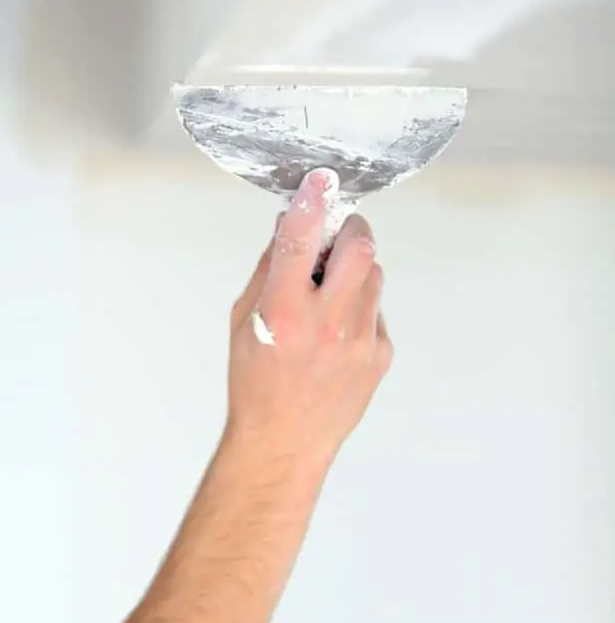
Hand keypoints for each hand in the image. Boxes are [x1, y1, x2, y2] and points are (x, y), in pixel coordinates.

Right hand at [226, 168, 392, 465]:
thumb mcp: (243, 320)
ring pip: (373, 275)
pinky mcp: (380, 355)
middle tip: (337, 234)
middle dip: (350, 230)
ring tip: (329, 296)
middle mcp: (325, 324)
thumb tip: (290, 226)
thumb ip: (268, 269)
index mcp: (282, 312)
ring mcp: (359, 341)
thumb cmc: (256, 383)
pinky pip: (376, 310)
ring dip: (354, 271)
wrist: (284, 441)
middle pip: (359, 248)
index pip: (301, 240)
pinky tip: (335, 335)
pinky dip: (359, 308)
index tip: (320, 181)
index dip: (312, 202)